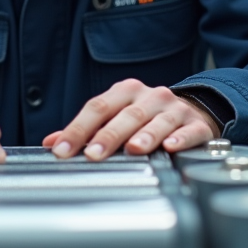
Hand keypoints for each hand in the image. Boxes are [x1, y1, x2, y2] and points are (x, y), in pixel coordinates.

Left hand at [41, 79, 219, 159]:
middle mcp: (149, 96)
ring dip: (145, 135)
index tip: (62, 150)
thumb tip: (50, 143)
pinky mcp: (197, 124)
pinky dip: (180, 139)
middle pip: (126, 115)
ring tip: (133, 149)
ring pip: (158, 120)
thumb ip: (85, 130)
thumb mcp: (115, 117)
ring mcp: (174, 109)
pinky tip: (170, 147)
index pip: (97, 107)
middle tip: (93, 154)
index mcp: (124, 92)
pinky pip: (190, 131)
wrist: (194, 112)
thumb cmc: (146, 118)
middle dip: (108, 135)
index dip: (78, 129)